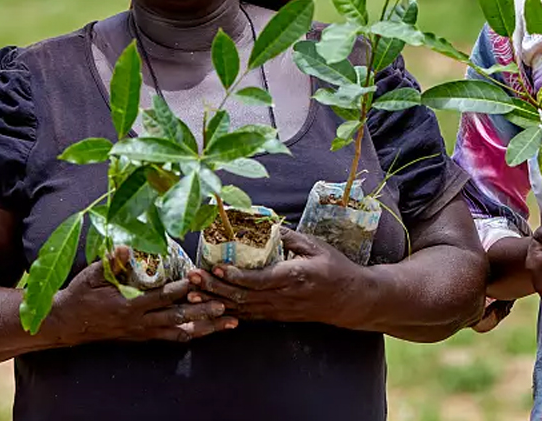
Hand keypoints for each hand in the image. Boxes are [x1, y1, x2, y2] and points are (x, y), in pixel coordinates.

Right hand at [51, 246, 235, 344]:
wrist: (67, 323)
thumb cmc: (81, 294)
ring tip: (229, 323)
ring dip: (205, 327)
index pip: (160, 296)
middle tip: (226, 305)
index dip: (181, 288)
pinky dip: (190, 334)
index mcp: (128, 304)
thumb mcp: (92, 275)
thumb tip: (127, 246)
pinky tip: (207, 332)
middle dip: (202, 311)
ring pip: (179, 331)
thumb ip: (111, 262)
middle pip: (177, 317)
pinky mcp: (143, 337)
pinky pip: (171, 338)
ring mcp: (142, 332)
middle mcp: (139, 322)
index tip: (198, 278)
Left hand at [186, 229, 367, 326]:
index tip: (215, 267)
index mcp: (293, 277)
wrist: (350, 300)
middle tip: (191, 278)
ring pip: (241, 309)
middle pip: (242, 297)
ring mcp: (278, 310)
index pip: (257, 280)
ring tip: (192, 293)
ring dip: (214, 301)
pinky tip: (210, 306)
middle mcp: (282, 297)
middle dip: (213, 288)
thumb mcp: (316, 246)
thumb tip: (266, 223)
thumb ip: (290, 236)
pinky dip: (227, 312)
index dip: (234, 276)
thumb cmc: (335, 269)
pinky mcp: (277, 317)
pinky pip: (248, 316)